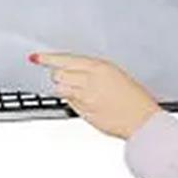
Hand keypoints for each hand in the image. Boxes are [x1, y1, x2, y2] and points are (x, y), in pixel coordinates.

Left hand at [29, 53, 160, 138]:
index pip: (65, 59)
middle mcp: (89, 81)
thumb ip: (94, 71)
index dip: (48, 58)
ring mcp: (85, 98)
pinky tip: (86, 101)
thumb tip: (75, 71)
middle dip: (58, 75)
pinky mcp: (83, 113)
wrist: (142, 120)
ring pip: (61, 89)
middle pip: (58, 75)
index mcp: (99, 67)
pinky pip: (70, 104)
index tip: (36, 57)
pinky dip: (72, 101)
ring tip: (78, 90)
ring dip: (64, 88)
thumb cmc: (134, 97)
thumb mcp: (116, 73)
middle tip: (67, 76)